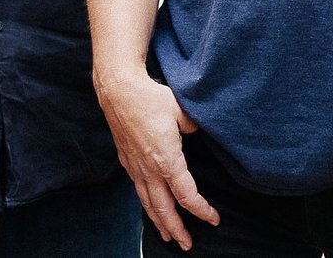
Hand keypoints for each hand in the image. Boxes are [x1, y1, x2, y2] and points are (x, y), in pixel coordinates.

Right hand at [97, 72, 218, 249]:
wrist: (118, 90)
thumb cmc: (151, 97)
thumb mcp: (182, 110)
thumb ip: (195, 125)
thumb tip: (199, 132)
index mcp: (167, 160)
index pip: (187, 196)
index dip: (202, 210)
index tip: (214, 219)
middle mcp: (149, 169)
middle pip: (164, 209)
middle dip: (177, 229)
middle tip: (187, 245)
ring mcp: (135, 167)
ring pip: (148, 203)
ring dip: (160, 222)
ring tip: (169, 236)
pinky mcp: (127, 161)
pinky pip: (139, 191)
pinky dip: (147, 205)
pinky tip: (152, 207)